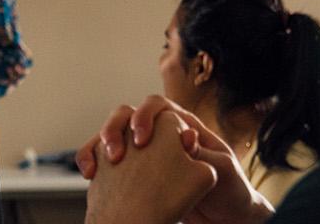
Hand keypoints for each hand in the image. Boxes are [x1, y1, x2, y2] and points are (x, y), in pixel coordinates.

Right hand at [85, 111, 216, 223]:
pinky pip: (104, 158)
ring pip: (111, 135)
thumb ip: (203, 152)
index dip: (144, 117)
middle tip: (115, 156)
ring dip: (97, 146)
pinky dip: (92, 162)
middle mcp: (159, 135)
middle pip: (125, 115)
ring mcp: (142, 153)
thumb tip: (187, 137)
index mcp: (182, 126)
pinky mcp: (131, 171)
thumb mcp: (222, 169)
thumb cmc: (229, 190)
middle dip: (113, 130)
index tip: (141, 141)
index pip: (156, 106)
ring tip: (94, 170)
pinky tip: (90, 175)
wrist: (223, 218)